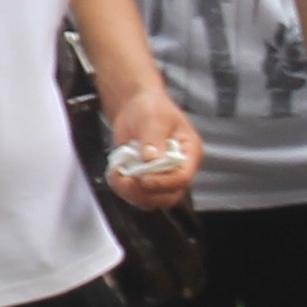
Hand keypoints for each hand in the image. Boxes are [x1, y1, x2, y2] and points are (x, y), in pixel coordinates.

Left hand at [98, 89, 199, 213]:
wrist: (134, 107)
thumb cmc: (151, 107)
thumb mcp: (154, 117)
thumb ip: (153, 138)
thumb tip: (150, 158)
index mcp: (189, 153)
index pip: (183, 177)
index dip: (164, 182)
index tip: (144, 179)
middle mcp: (177, 169)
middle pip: (169, 195)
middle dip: (146, 193)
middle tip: (128, 180)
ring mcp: (161, 176)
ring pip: (152, 200)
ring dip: (131, 193)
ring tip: (118, 174)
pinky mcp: (145, 179)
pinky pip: (136, 195)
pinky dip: (122, 189)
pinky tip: (116, 173)